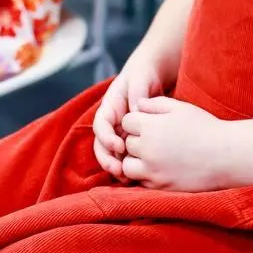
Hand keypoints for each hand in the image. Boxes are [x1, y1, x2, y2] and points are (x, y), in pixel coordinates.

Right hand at [91, 53, 167, 178]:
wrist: (152, 73)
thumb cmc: (144, 73)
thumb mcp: (140, 79)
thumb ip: (137, 94)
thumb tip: (136, 111)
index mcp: (110, 105)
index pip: (100, 124)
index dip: (106, 137)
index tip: (119, 146)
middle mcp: (112, 121)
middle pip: (102, 143)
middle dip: (107, 158)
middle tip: (118, 170)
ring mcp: (120, 131)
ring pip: (112, 153)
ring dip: (116, 166)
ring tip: (126, 178)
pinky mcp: (131, 139)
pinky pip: (126, 155)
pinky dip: (128, 165)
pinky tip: (137, 176)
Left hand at [119, 97, 227, 190]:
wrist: (226, 156)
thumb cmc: (204, 127)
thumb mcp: (179, 107)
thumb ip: (154, 104)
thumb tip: (137, 105)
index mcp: (150, 127)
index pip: (126, 122)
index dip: (136, 121)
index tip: (149, 123)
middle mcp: (147, 150)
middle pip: (126, 144)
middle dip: (136, 140)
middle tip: (153, 139)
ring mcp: (153, 171)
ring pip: (127, 166)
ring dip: (135, 160)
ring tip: (152, 156)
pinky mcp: (161, 187)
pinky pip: (141, 182)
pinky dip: (145, 176)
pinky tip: (160, 168)